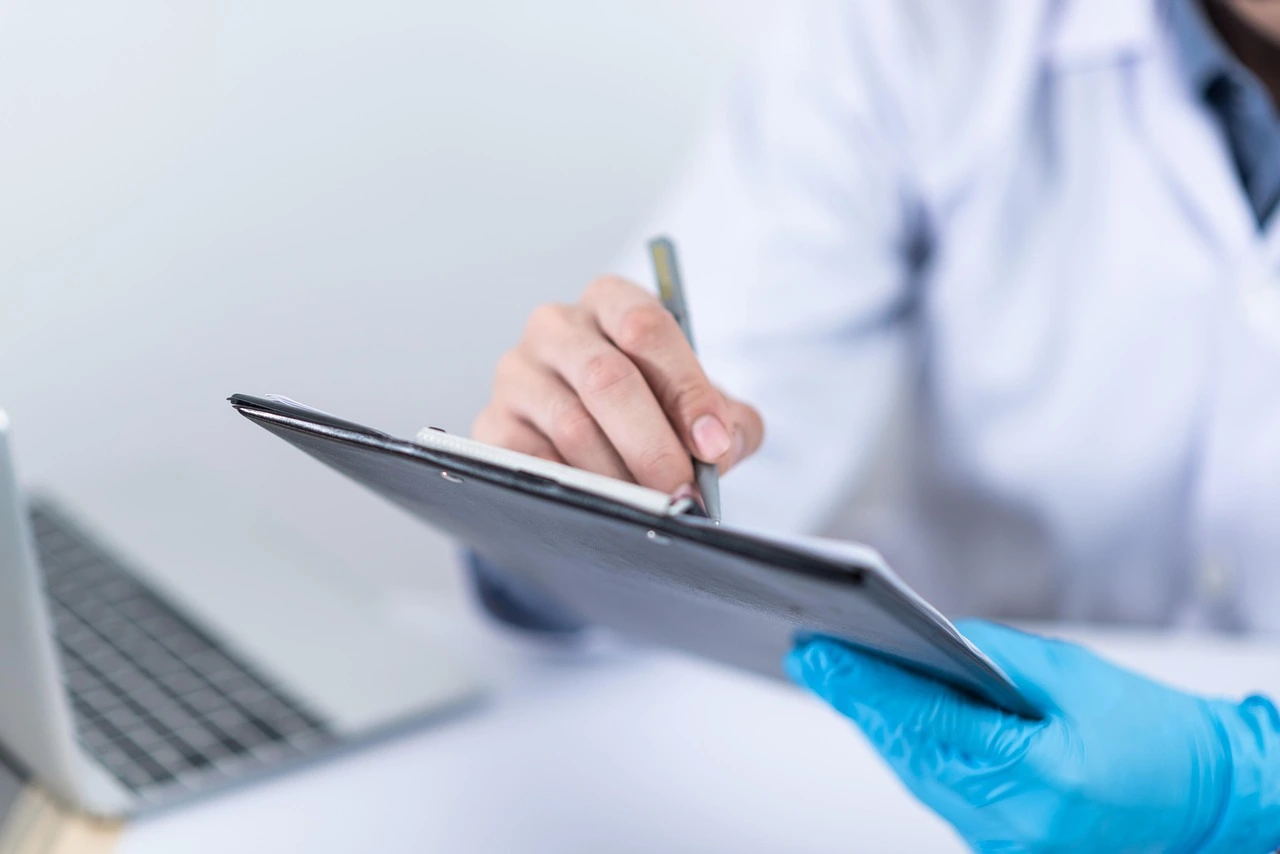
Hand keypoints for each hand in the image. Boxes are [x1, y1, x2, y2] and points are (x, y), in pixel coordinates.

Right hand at [473, 276, 763, 492]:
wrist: (595, 440)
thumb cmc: (654, 410)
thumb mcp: (700, 406)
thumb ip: (728, 421)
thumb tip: (720, 450)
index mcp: (610, 300)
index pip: (645, 326)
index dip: (684, 387)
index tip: (711, 442)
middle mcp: (556, 327)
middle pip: (606, 378)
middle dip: (653, 443)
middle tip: (682, 490)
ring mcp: (517, 374)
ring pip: (572, 426)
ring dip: (619, 475)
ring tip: (652, 507)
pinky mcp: (492, 424)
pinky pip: (533, 461)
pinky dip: (575, 488)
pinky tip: (603, 505)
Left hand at [787, 620, 1279, 852]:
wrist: (1206, 800)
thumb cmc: (1154, 734)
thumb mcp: (1076, 675)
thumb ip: (997, 657)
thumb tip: (932, 640)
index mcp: (1035, 773)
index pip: (925, 722)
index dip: (863, 685)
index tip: (818, 654)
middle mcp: (1012, 820)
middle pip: (910, 752)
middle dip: (858, 702)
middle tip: (812, 658)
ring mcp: (1006, 842)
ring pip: (919, 776)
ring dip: (881, 729)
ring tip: (838, 680)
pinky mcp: (1004, 847)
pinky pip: (943, 795)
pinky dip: (916, 755)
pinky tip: (891, 722)